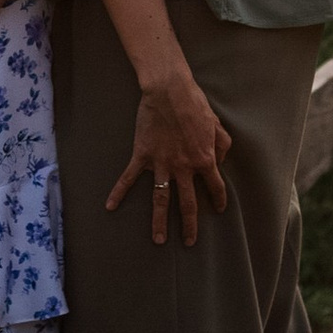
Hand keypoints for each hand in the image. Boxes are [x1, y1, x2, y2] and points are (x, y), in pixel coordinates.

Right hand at [105, 60, 232, 244]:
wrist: (169, 90)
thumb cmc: (195, 104)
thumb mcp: (216, 124)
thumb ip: (221, 145)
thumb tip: (219, 162)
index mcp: (204, 159)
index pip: (215, 186)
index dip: (219, 199)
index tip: (218, 209)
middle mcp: (184, 167)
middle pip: (188, 203)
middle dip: (189, 225)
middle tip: (189, 242)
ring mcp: (162, 163)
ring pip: (161, 199)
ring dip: (160, 221)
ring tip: (158, 240)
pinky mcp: (143, 155)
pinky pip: (130, 178)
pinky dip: (119, 192)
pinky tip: (111, 206)